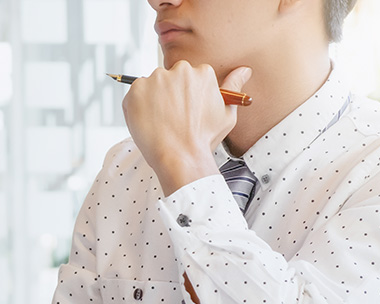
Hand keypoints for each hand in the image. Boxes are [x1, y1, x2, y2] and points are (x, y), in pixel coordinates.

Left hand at [122, 61, 251, 195]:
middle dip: (169, 95)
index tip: (184, 112)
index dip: (184, 97)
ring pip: (151, 86)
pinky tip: (148, 123)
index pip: (188, 78)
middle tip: (171, 118)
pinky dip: (137, 107)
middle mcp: (179, 70)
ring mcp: (156, 78)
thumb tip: (245, 70)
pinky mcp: (136, 89)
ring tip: (161, 123)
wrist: (180, 157)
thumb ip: (233, 86)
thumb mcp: (226, 113)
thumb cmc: (204, 138)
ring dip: (153, 100)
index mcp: (202, 72)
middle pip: (170, 78)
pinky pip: (135, 95)